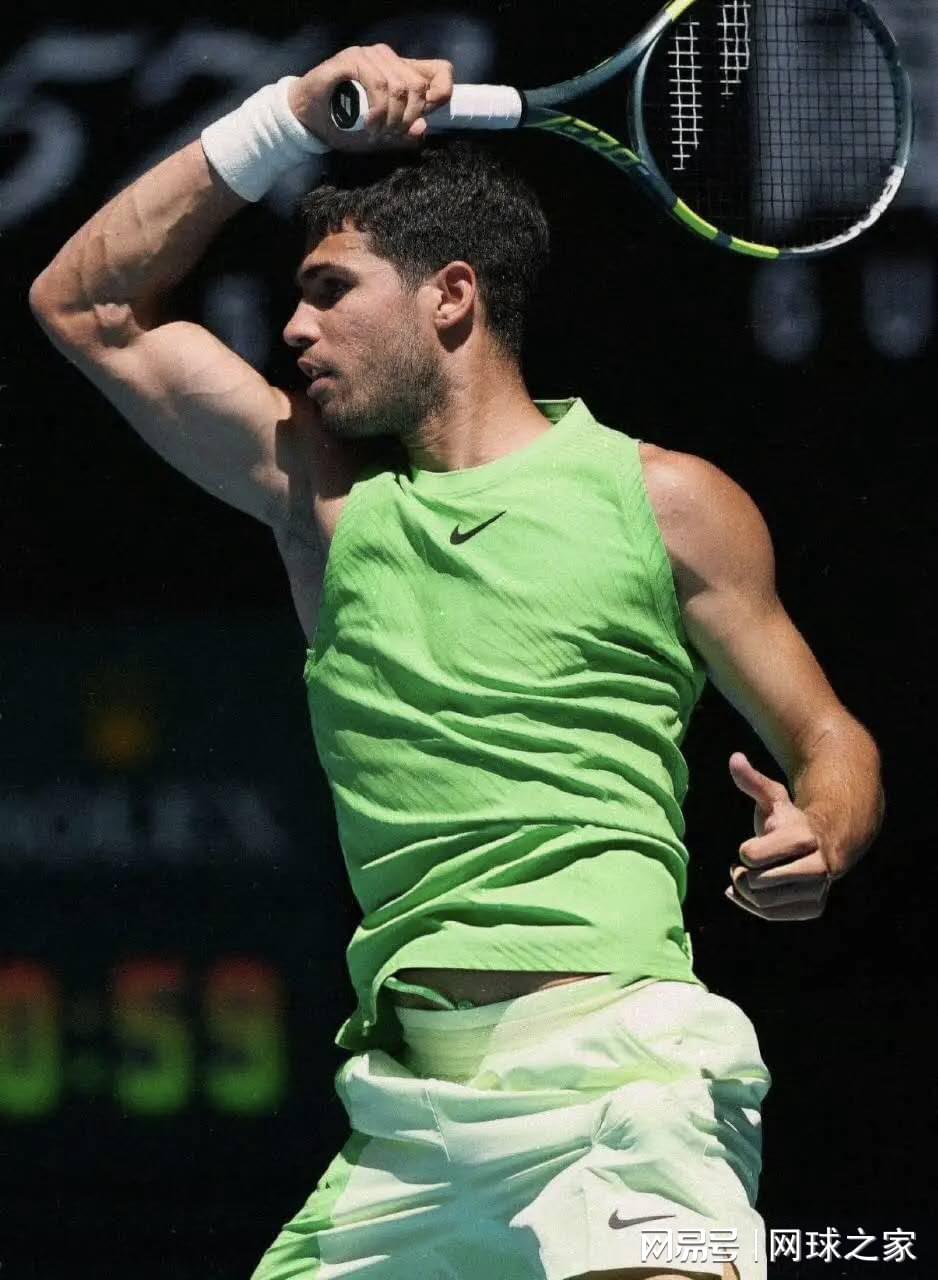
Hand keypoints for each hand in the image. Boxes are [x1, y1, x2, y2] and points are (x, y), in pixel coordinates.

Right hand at [287, 44, 454, 152]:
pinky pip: (378, 84)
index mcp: (401, 73)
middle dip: (407, 119)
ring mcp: (370, 56)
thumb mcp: (378, 137)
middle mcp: (389, 59)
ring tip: (375, 132)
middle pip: (419, 87)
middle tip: (389, 134)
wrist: (307, 118)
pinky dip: (377, 111)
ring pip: (399, 87)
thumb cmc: (342, 125)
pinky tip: (369, 124)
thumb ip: (402, 135)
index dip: (442, 93)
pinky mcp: (352, 58)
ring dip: (390, 118)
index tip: (426, 116)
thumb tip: (423, 130)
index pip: (441, 71)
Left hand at [725, 751, 834, 920]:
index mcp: (803, 836)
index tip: (749, 848)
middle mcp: (817, 864)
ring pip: (765, 902)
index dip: (747, 852)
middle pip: (758, 882)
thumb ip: (753, 781)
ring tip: (745, 879)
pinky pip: (773, 915)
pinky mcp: (814, 907)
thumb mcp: (774, 797)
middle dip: (743, 874)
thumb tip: (735, 759)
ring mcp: (817, 888)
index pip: (754, 856)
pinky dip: (753, 907)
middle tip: (741, 867)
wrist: (825, 844)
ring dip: (746, 892)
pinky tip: (746, 895)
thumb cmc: (791, 819)